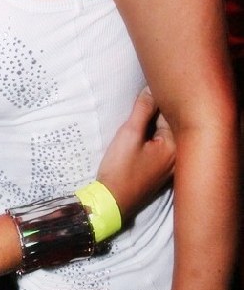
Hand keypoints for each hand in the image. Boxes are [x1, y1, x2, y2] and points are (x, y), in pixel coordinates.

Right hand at [96, 88, 174, 220]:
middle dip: (156, 111)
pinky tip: (139, 134)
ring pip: (164, 134)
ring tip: (137, 115)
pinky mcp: (160, 170)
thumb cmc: (121, 169)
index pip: (170, 113)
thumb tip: (152, 88)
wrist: (111, 202)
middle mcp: (178, 156)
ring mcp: (170, 165)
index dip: (156, 99)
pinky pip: (160, 145)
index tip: (144, 91)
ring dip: (152, 123)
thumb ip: (143, 109)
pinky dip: (151, 136)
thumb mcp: (129, 134)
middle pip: (169, 123)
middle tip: (139, 101)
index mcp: (175, 146)